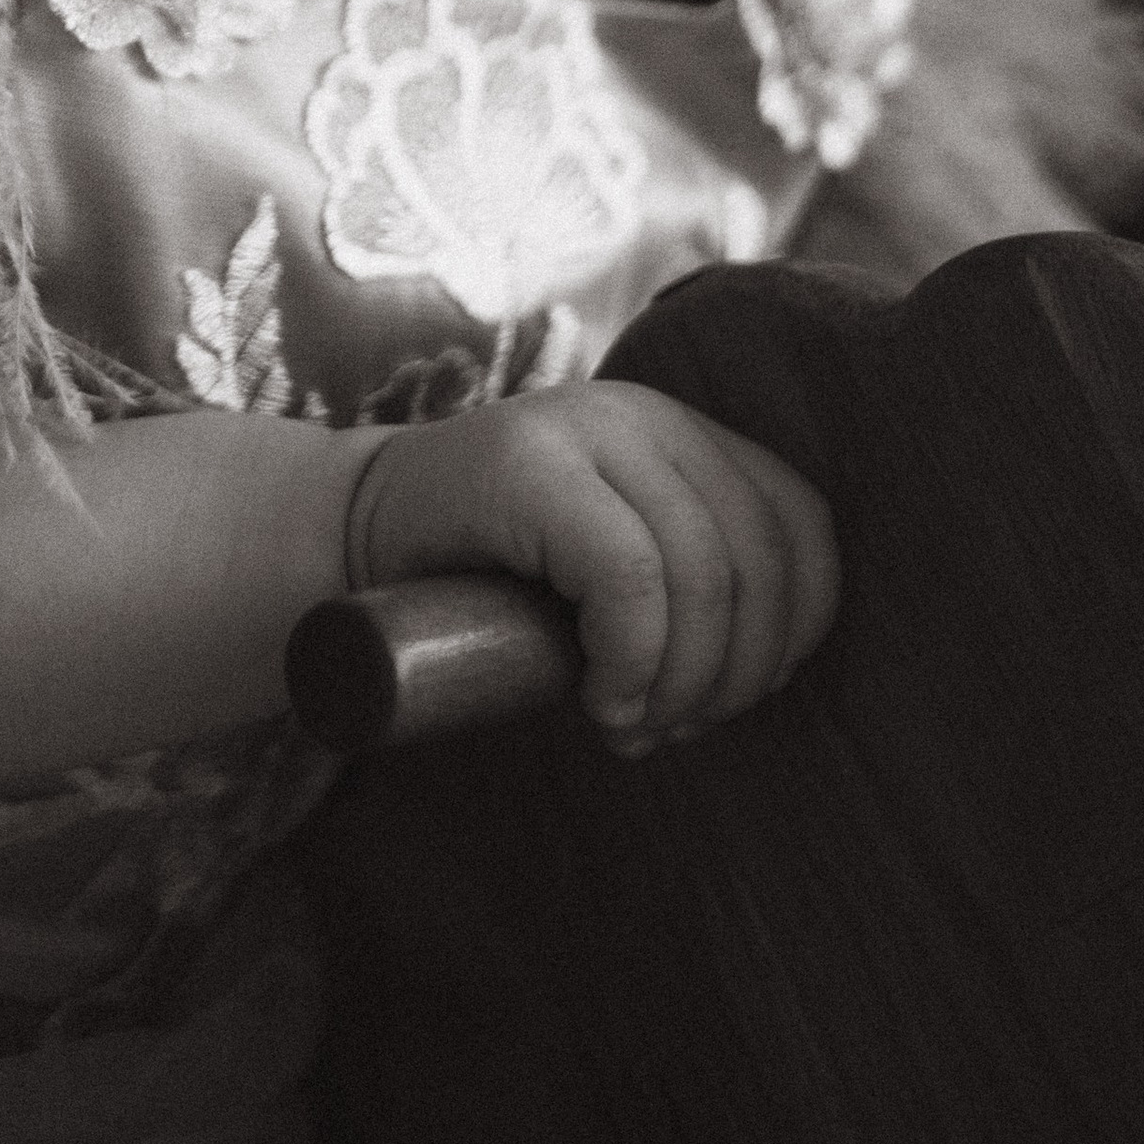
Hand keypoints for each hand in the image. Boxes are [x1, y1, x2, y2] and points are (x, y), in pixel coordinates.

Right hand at [351, 378, 838, 752]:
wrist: (341, 544)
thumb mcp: (610, 576)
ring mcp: (586, 428)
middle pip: (758, 559)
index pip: (802, 524)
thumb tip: (774, 673)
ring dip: (682, 682)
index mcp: (683, 435)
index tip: (734, 698)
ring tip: (630, 724)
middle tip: (671, 728)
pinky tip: (603, 700)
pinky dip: (634, 661)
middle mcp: (646, 415)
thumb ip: (688, 590)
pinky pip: (630, 577)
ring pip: (701, 573)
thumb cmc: (489, 586)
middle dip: (734, 673)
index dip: (796, 628)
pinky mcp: (529, 465)